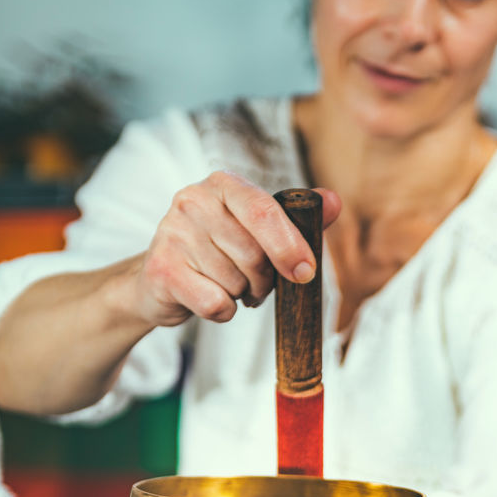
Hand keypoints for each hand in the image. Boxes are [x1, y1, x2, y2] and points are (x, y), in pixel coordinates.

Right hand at [126, 173, 340, 328]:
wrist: (162, 278)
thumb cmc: (219, 252)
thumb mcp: (257, 232)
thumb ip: (296, 219)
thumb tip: (334, 202)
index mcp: (224, 185)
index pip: (264, 211)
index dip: (290, 246)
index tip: (305, 272)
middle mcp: (194, 200)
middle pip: (254, 255)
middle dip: (263, 280)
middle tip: (254, 283)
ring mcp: (173, 232)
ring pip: (235, 282)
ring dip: (241, 295)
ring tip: (227, 285)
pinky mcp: (161, 268)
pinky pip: (214, 303)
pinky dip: (222, 312)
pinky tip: (208, 298)